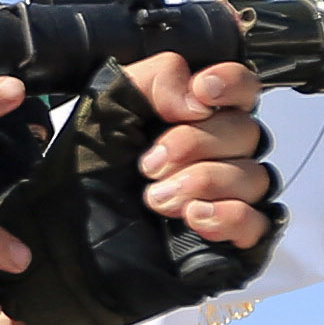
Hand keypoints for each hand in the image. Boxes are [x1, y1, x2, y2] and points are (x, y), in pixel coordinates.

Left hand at [0, 59, 285, 324]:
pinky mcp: (232, 242)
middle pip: (247, 131)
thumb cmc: (84, 178)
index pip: (242, 88)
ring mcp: (229, 199)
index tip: (202, 92)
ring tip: (155, 200)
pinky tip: (193, 218)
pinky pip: (259, 222)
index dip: (231, 84)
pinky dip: (230, 215)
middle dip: (194, 143)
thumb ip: (155, 80)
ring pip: (255, 176)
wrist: (64, 244)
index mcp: (194, 117)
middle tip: (147, 166)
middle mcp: (220, 155)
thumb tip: (200, 97)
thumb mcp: (106, 111)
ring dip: (203, 181)